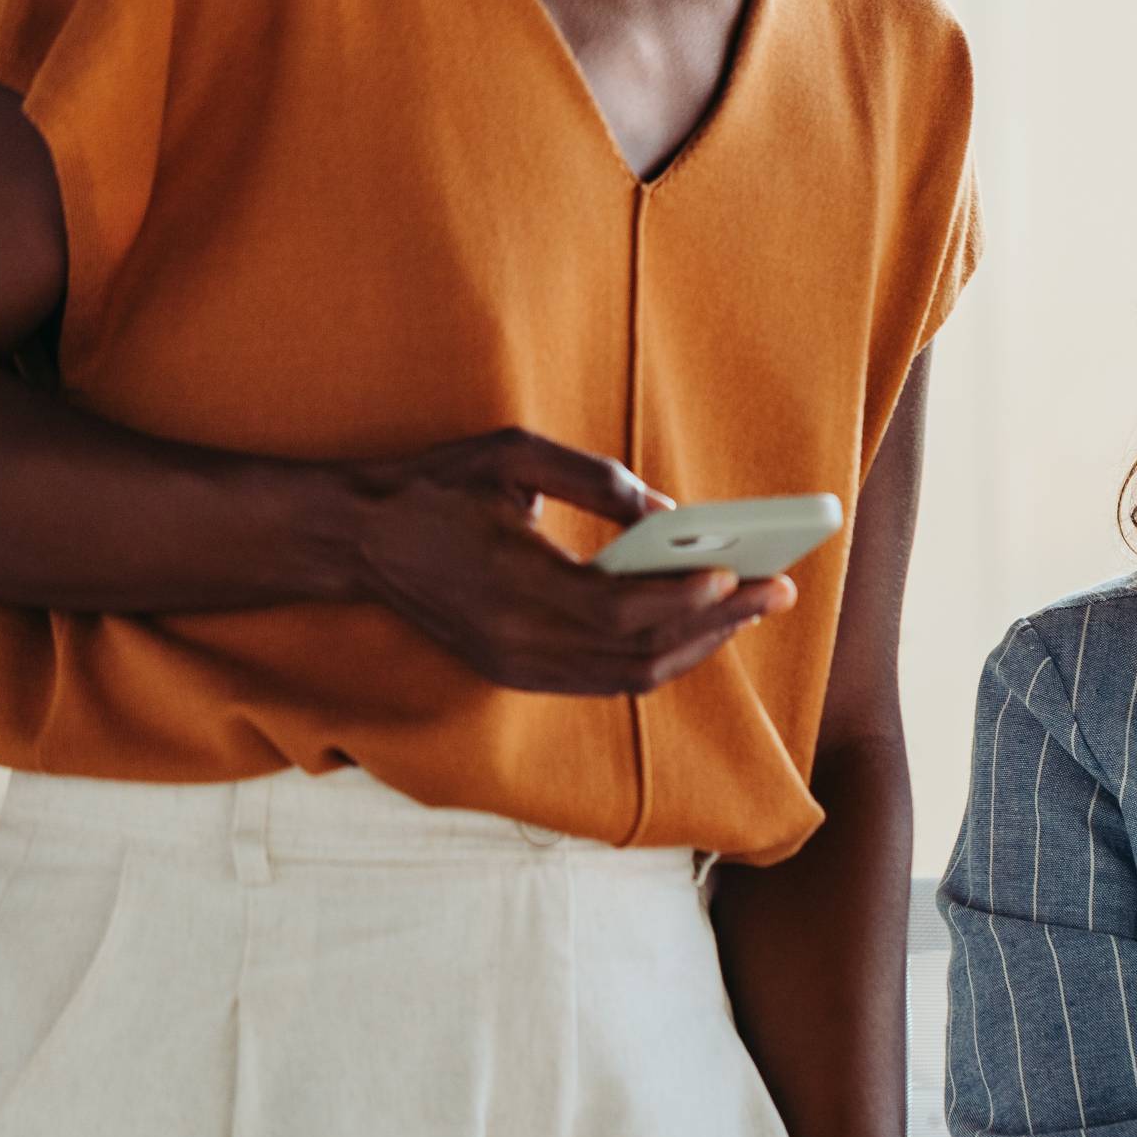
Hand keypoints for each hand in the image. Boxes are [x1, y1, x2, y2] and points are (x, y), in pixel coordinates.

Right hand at [334, 428, 793, 693]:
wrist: (359, 538)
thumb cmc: (438, 486)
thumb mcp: (511, 455)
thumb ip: (593, 479)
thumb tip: (668, 515)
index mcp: (516, 588)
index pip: (622, 611)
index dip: (687, 599)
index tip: (742, 574)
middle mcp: (519, 644)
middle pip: (640, 655)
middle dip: (717, 624)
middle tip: (777, 591)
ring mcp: (516, 668)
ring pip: (628, 679)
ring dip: (695, 647)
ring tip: (748, 608)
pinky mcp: (515, 673)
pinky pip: (604, 681)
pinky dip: (657, 658)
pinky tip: (694, 626)